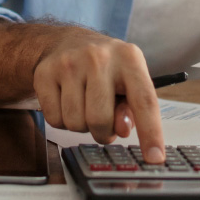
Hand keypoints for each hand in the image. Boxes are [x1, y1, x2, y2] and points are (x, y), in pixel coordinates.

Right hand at [33, 31, 165, 162]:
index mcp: (129, 58)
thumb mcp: (128, 81)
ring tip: (85, 107)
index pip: (144, 101)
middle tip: (103, 122)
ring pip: (75, 123)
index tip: (155, 158)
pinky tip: (67, 102)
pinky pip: (54, 120)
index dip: (151, 133)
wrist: (67, 41)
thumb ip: (131, 109)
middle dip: (103, 132)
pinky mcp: (44, 73)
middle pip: (101, 120)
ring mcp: (68, 63)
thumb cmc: (105, 67)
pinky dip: (62, 121)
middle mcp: (99, 57)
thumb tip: (121, 129)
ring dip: (82, 126)